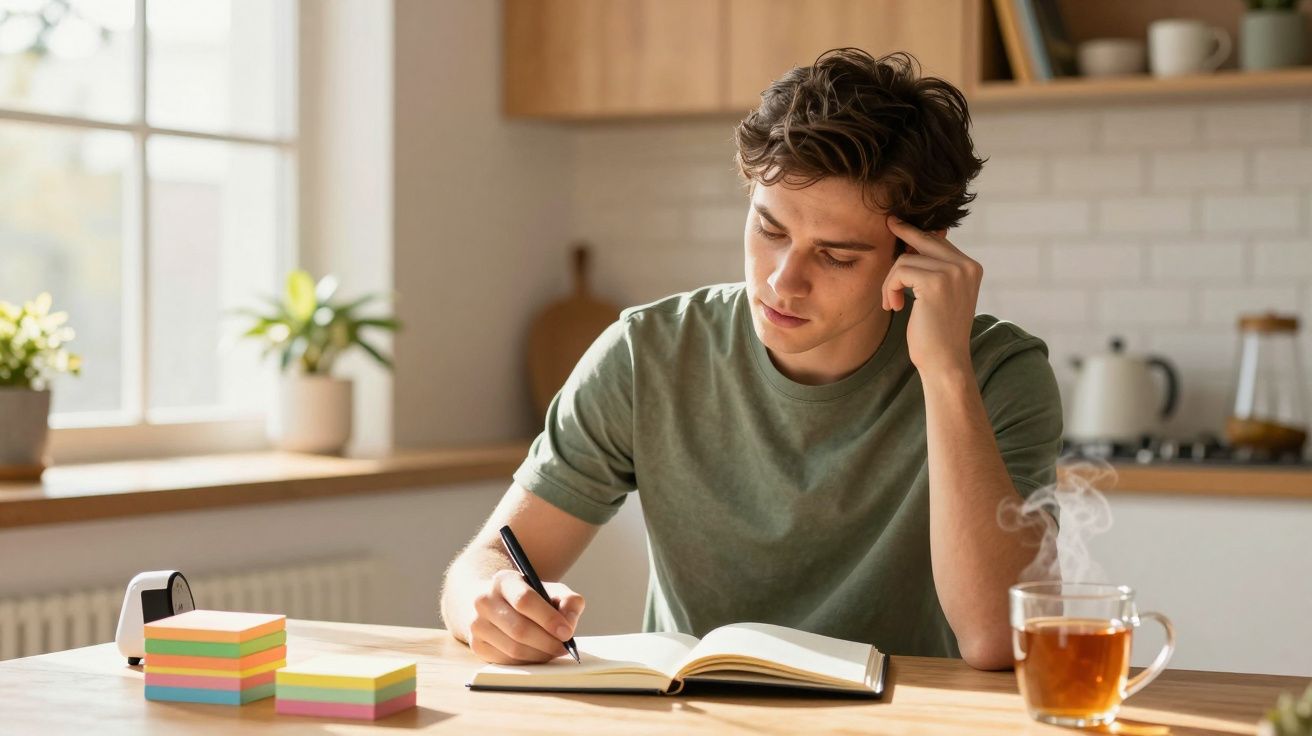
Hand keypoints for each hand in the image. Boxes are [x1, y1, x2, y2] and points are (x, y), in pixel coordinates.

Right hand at [467, 569, 585, 664]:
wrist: (494, 603)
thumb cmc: (528, 598)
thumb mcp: (550, 590)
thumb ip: (568, 601)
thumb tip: (569, 623)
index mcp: (503, 581)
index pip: (525, 600)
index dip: (548, 619)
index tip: (567, 632)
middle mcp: (484, 601)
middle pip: (519, 629)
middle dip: (547, 642)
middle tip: (564, 647)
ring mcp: (477, 624)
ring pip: (513, 649)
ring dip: (539, 654)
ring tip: (554, 651)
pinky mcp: (477, 645)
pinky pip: (506, 661)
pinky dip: (527, 662)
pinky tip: (537, 654)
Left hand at [882, 216, 981, 375]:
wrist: (945, 362)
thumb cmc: (937, 333)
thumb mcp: (941, 296)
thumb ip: (934, 270)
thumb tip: (912, 242)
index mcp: (971, 268)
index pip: (939, 242)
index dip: (916, 236)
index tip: (898, 225)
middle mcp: (966, 266)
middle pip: (925, 240)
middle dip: (903, 233)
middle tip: (889, 223)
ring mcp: (953, 272)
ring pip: (905, 260)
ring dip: (890, 282)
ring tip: (891, 303)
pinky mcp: (935, 282)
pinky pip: (899, 272)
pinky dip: (889, 289)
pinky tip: (893, 307)